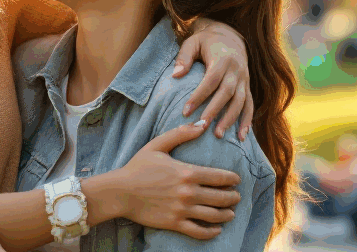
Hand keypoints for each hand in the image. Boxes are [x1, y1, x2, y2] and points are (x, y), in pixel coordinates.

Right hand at [117, 122, 240, 239]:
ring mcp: (182, 210)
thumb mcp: (157, 145)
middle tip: (236, 196)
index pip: (220, 177)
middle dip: (233, 197)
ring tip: (231, 212)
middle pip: (222, 198)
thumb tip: (202, 124)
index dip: (233, 179)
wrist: (120, 192)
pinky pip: (200, 232)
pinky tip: (217, 229)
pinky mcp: (175, 223)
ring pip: (215, 216)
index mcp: (187, 173)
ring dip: (227, 214)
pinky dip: (212, 232)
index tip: (236, 180)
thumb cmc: (137, 167)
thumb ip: (180, 133)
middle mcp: (188, 193)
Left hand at [174, 18, 252, 139]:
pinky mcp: (248, 87)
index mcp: (223, 58)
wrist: (230, 36)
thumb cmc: (206, 41)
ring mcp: (245, 79)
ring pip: (240, 102)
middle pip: (226, 93)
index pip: (210, 80)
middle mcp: (237, 70)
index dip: (199, 96)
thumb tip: (175, 75)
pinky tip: (242, 137)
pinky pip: (250, 105)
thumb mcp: (192, 42)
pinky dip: (247, 121)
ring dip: (230, 120)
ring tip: (218, 135)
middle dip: (214, 111)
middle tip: (201, 127)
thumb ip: (184, 57)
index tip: (185, 111)